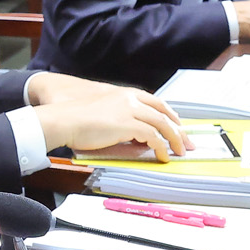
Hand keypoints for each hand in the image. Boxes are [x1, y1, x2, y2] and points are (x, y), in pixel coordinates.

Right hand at [31, 88, 187, 160]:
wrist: (62, 120)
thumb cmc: (74, 118)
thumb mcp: (101, 111)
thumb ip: (119, 117)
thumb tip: (133, 135)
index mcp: (123, 93)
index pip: (155, 102)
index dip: (169, 114)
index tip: (177, 125)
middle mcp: (129, 98)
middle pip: (164, 112)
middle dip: (179, 128)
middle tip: (187, 141)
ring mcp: (129, 110)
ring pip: (163, 124)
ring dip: (174, 139)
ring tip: (179, 152)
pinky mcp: (128, 124)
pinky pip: (153, 137)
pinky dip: (161, 147)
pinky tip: (162, 156)